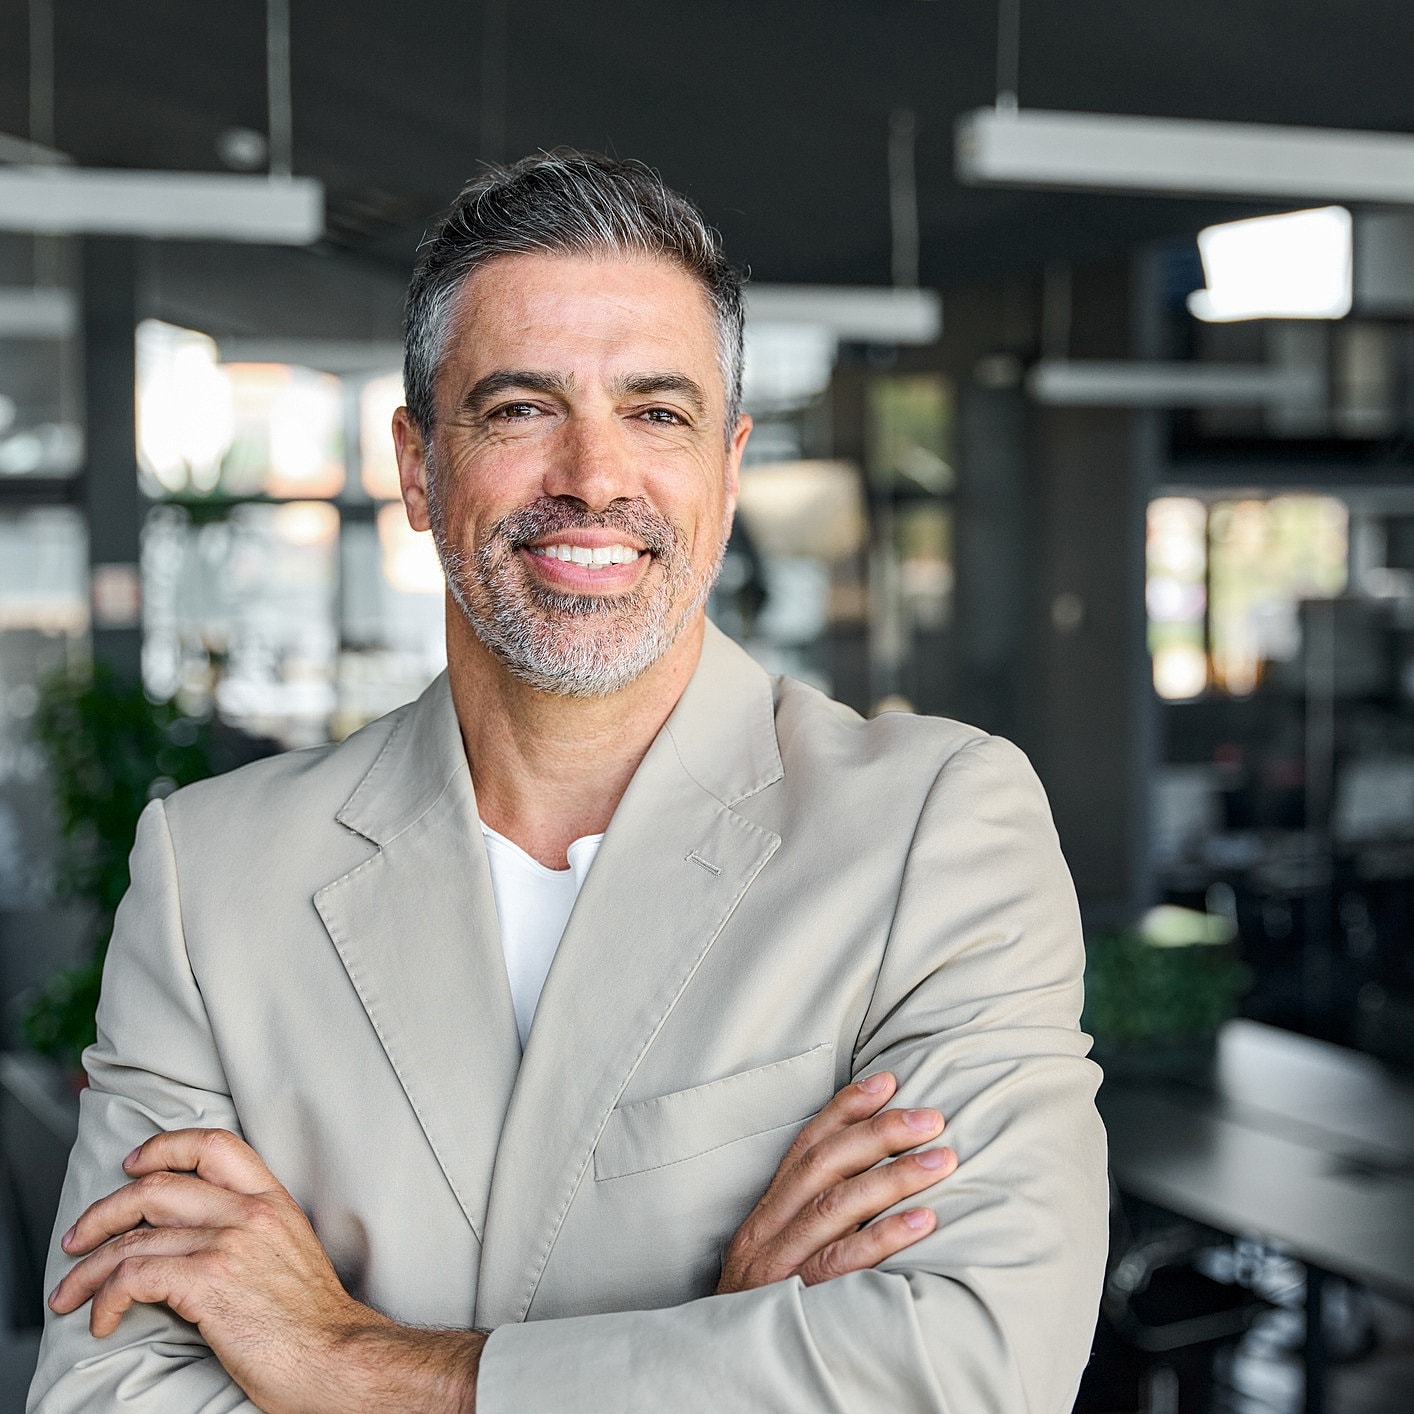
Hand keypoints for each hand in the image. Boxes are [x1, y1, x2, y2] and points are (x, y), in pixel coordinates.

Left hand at [48, 1128, 481, 1413]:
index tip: (133, 1165)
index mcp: (271, 1200)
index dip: (163, 1148)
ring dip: (88, 1268)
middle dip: (103, 1212)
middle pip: (156, 1187)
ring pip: (134, 1238)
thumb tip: (189, 1237)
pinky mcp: (208, 1283)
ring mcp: (228, 1244)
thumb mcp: (288, 1250)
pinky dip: (105, 1300)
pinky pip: (133, 1278)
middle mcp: (249, 1212)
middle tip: (78, 1238)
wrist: (335, 1355)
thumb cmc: (311, 1319)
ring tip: (70, 1292)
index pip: (213, 1145)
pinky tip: (104, 1320)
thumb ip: (247, 1230)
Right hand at [716, 1071, 955, 1293]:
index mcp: (766, 1212)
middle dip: (880, 1133)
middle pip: (825, 1165)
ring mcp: (780, 1264)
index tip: (888, 1081)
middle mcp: (768, 1229)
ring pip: (837, 1205)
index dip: (846, 1109)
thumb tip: (870, 1174)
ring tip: (942, 1160)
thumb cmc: (761, 1307)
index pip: (807, 1145)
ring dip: (894, 1176)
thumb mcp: (775, 1253)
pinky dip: (884, 1236)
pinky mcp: (797, 1301)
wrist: (720, 1368)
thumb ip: (810, 1216)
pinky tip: (923, 1220)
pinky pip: (843, 1262)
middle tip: (932, 1118)